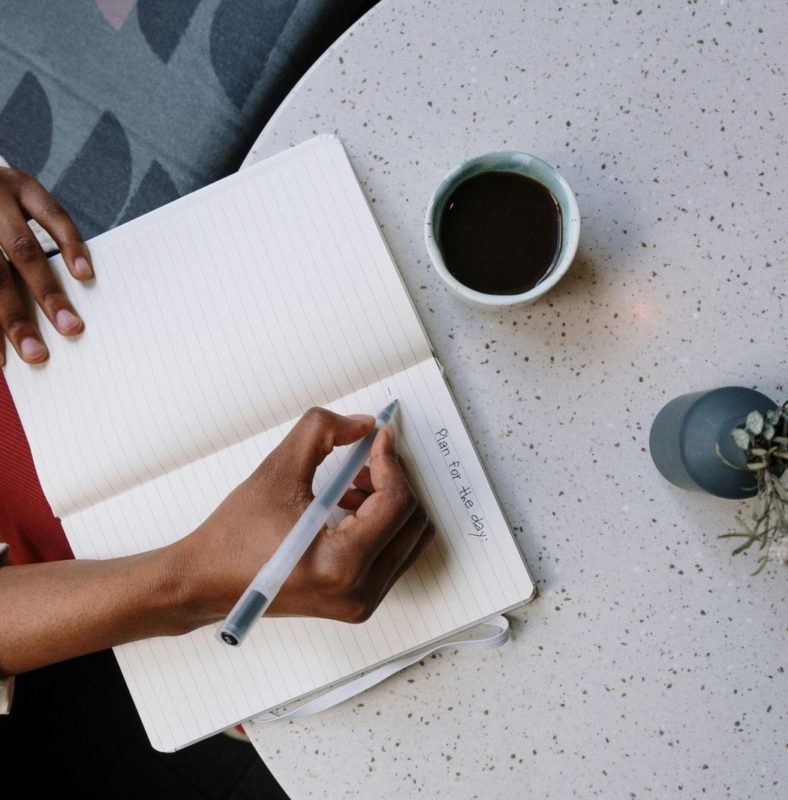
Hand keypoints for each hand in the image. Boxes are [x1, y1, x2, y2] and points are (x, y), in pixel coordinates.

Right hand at [0, 167, 92, 365]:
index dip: (70, 245)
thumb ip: (38, 237)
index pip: (52, 215)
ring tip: (30, 351)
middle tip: (71, 330)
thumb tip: (75, 292)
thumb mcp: (15, 202)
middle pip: (22, 249)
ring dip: (9, 318)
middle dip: (47, 293)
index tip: (87, 277)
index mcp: (18, 186)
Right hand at [175, 407, 433, 625]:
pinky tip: (349, 504)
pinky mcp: (357, 600)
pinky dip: (382, 521)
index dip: (392, 460)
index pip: (397, 503)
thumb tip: (365, 425)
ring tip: (354, 481)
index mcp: (340, 566)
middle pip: (413, 520)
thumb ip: (322, 432)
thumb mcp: (277, 470)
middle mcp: (358, 592)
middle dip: (395, 479)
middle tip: (369, 455)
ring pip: (409, 536)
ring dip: (390, 500)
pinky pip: (393, 551)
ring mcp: (361, 601)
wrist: (207, 581)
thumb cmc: (234, 537)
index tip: (380, 437)